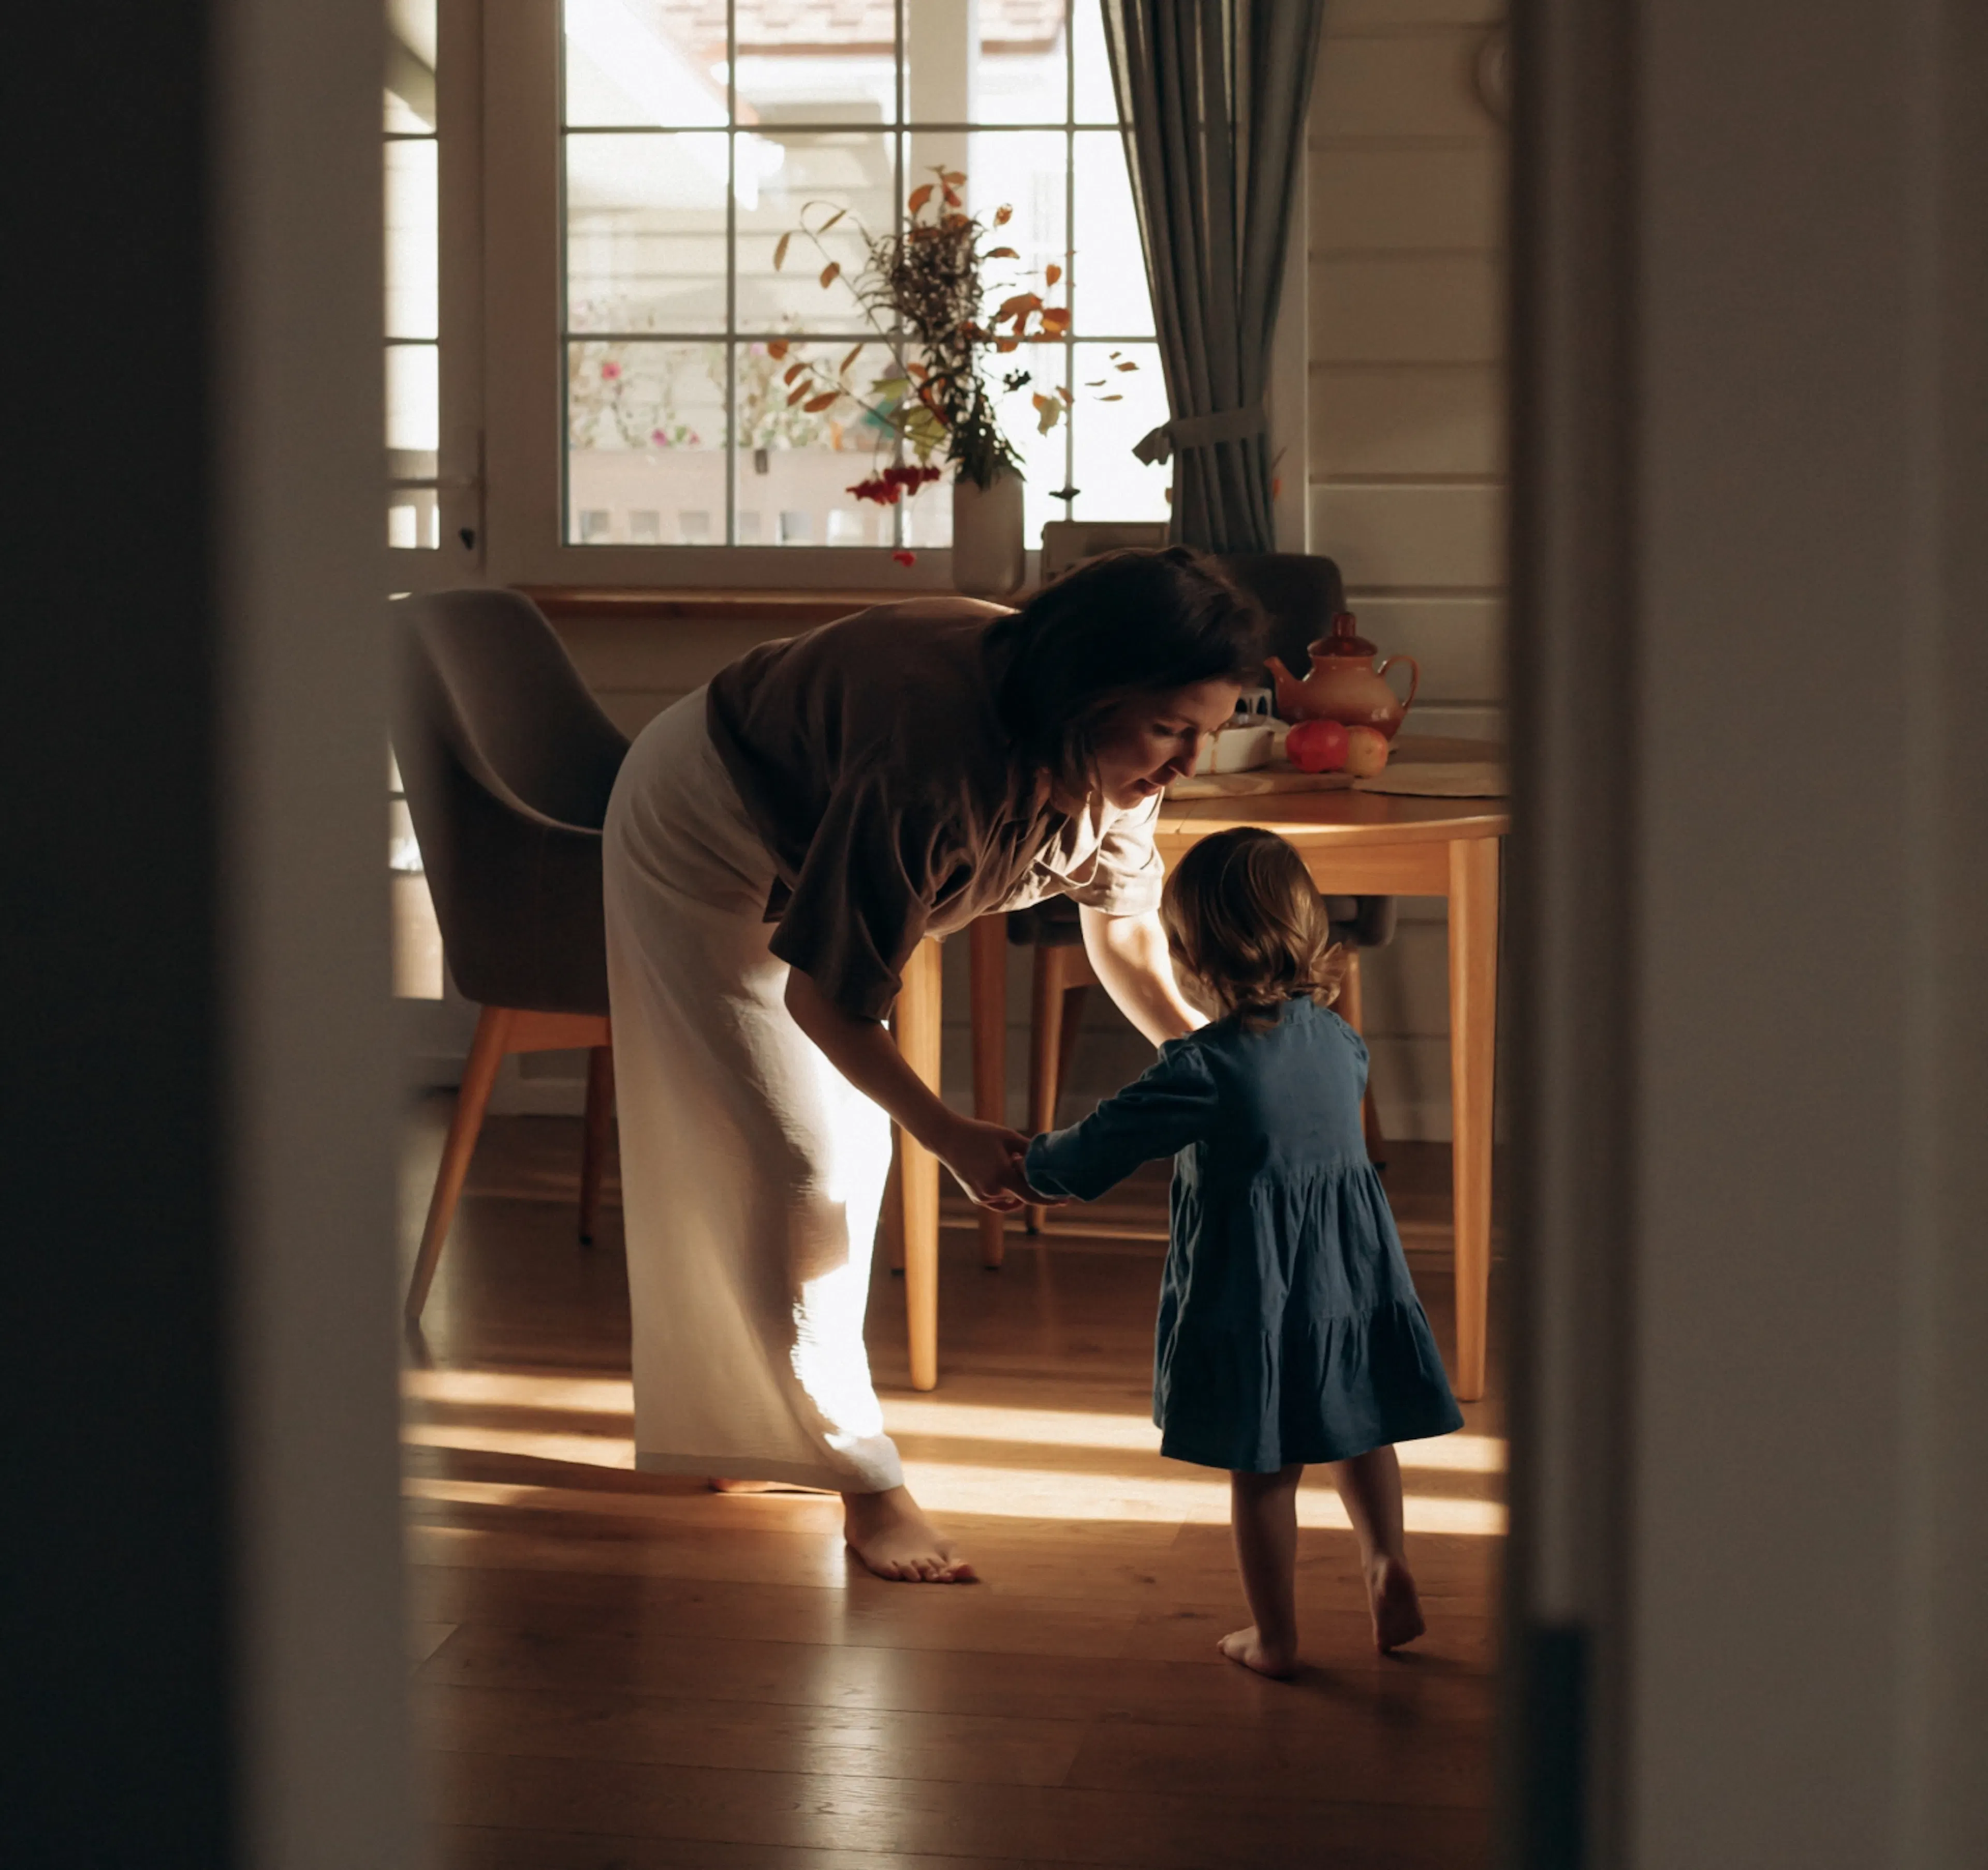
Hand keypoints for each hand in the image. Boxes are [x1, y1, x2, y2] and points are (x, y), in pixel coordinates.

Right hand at [932, 1116, 1049, 1211]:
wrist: (947, 1138)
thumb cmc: (978, 1134)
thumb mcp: (1007, 1137)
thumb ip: (1029, 1149)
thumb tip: (1049, 1156)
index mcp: (1002, 1176)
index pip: (1033, 1196)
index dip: (1051, 1200)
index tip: (1066, 1200)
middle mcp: (992, 1191)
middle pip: (1022, 1192)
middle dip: (1028, 1180)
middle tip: (1021, 1159)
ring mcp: (983, 1197)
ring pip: (1012, 1196)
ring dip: (1016, 1184)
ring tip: (1005, 1160)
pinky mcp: (976, 1198)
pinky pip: (1000, 1201)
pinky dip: (1007, 1193)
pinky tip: (1006, 1178)